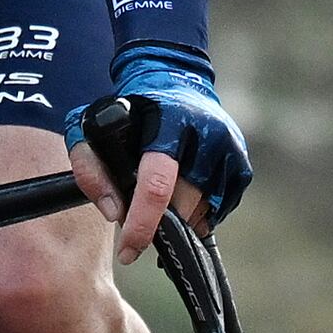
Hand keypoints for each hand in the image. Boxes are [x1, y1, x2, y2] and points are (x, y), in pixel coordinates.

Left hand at [74, 48, 251, 258]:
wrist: (176, 80)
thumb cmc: (130, 112)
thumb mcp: (92, 127)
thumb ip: (89, 168)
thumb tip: (114, 212)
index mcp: (168, 123)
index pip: (157, 185)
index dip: (142, 224)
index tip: (128, 252)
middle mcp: (206, 135)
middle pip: (183, 205)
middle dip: (159, 222)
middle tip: (139, 216)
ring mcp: (230, 150)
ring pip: (203, 211)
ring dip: (179, 217)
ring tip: (161, 198)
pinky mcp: (242, 165)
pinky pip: (220, 209)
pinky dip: (199, 213)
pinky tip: (182, 195)